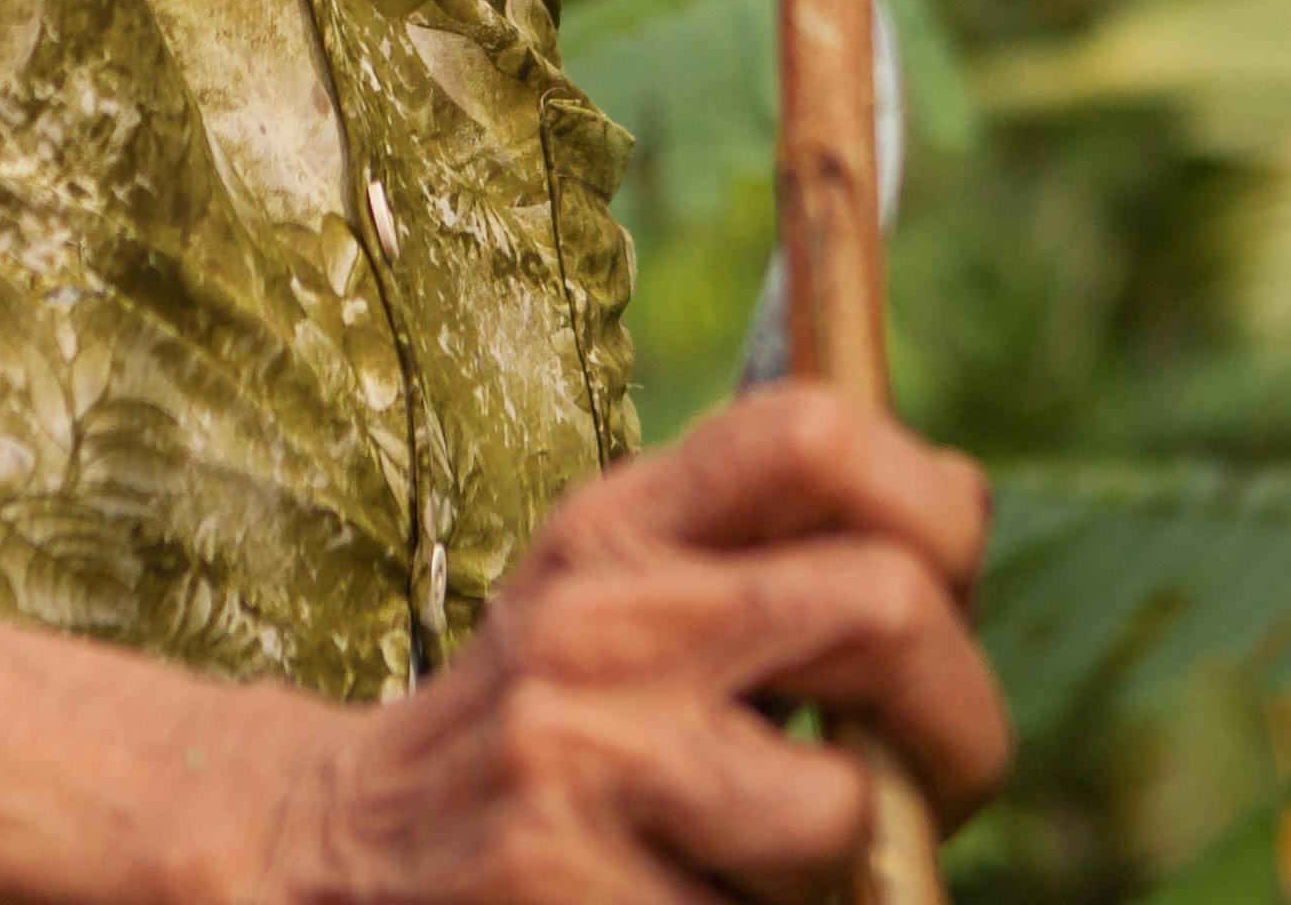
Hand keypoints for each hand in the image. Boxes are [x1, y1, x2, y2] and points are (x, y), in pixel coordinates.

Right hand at [252, 387, 1003, 904]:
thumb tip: (965, 505)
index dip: (935, 508)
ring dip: (852, 871)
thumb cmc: (533, 744)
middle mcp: (600, 624)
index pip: (817, 432)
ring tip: (778, 876)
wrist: (326, 864)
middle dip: (962, 723)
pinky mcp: (567, 890)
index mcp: (618, 529)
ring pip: (842, 808)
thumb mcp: (611, 601)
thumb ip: (758, 553)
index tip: (945, 593)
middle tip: (935, 784)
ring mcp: (580, 762)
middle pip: (888, 608)